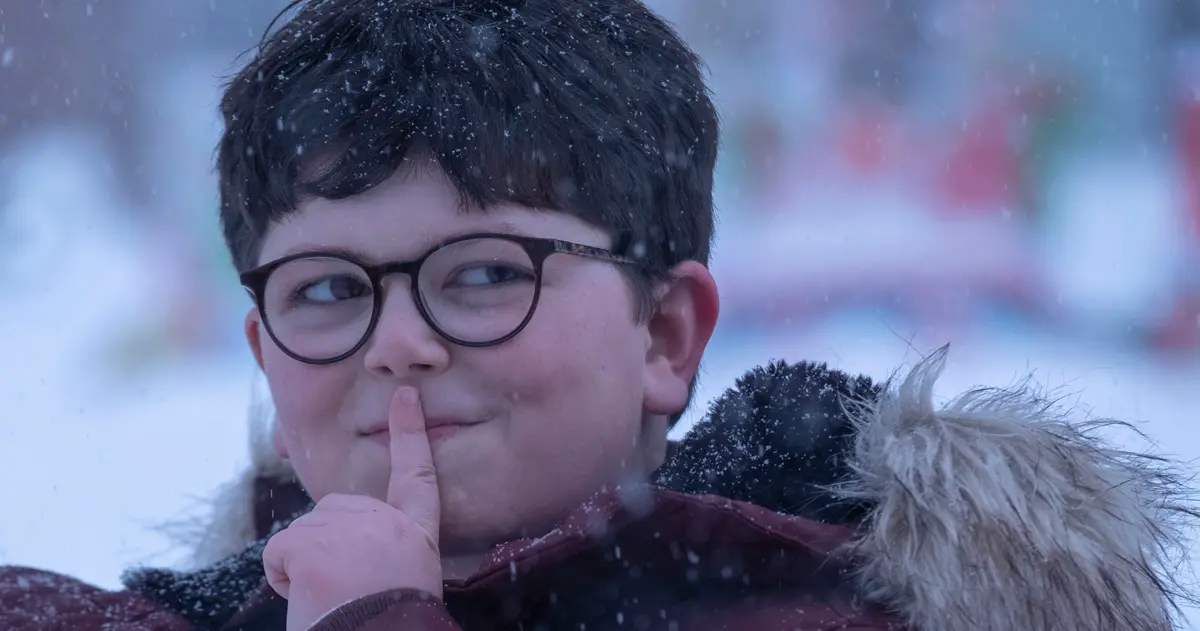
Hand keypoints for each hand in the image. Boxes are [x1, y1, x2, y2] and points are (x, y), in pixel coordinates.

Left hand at [263, 387, 441, 630]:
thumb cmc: (389, 622)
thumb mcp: (406, 579)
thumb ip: (386, 551)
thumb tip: (359, 555)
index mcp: (416, 534)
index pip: (417, 476)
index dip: (410, 434)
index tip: (405, 397)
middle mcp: (383, 520)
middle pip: (336, 513)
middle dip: (326, 546)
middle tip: (346, 588)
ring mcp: (345, 526)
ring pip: (304, 534)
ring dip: (307, 566)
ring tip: (333, 598)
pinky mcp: (309, 540)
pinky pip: (279, 554)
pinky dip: (283, 578)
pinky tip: (308, 597)